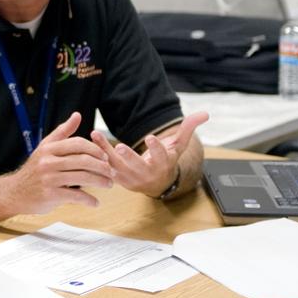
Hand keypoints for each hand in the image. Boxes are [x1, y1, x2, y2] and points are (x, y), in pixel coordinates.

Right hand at [6, 111, 114, 214]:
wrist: (15, 192)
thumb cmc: (35, 169)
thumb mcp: (45, 148)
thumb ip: (63, 132)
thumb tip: (77, 115)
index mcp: (49, 148)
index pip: (78, 144)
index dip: (95, 150)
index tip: (105, 157)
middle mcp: (48, 162)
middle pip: (83, 160)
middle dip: (102, 166)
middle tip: (112, 172)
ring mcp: (49, 178)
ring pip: (83, 177)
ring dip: (100, 182)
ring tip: (109, 185)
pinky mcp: (50, 195)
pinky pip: (76, 196)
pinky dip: (89, 200)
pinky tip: (95, 202)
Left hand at [91, 111, 207, 197]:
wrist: (157, 184)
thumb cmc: (168, 160)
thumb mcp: (179, 145)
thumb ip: (189, 128)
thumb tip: (205, 113)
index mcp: (163, 164)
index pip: (161, 157)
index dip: (156, 148)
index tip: (151, 138)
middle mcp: (147, 173)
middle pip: (137, 166)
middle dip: (129, 157)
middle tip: (121, 147)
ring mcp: (131, 177)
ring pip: (117, 166)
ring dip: (105, 151)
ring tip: (96, 135)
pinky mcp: (119, 178)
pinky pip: (107, 165)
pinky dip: (99, 153)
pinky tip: (92, 138)